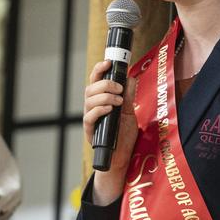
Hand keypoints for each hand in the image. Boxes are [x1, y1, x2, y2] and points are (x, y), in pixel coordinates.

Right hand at [83, 60, 138, 203]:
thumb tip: (131, 78)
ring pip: (89, 100)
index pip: (96, 80)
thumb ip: (128, 97)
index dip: (100, 69)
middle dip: (105, 83)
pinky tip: (109, 109)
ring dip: (104, 96)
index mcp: (101, 100)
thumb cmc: (123, 136)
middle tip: (119, 88)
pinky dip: (99, 109)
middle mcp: (92, 107)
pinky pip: (89, 116)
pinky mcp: (90, 130)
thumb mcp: (129, 113)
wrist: (121, 157)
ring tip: (118, 101)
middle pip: (91, 88)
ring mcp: (90, 118)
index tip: (109, 62)